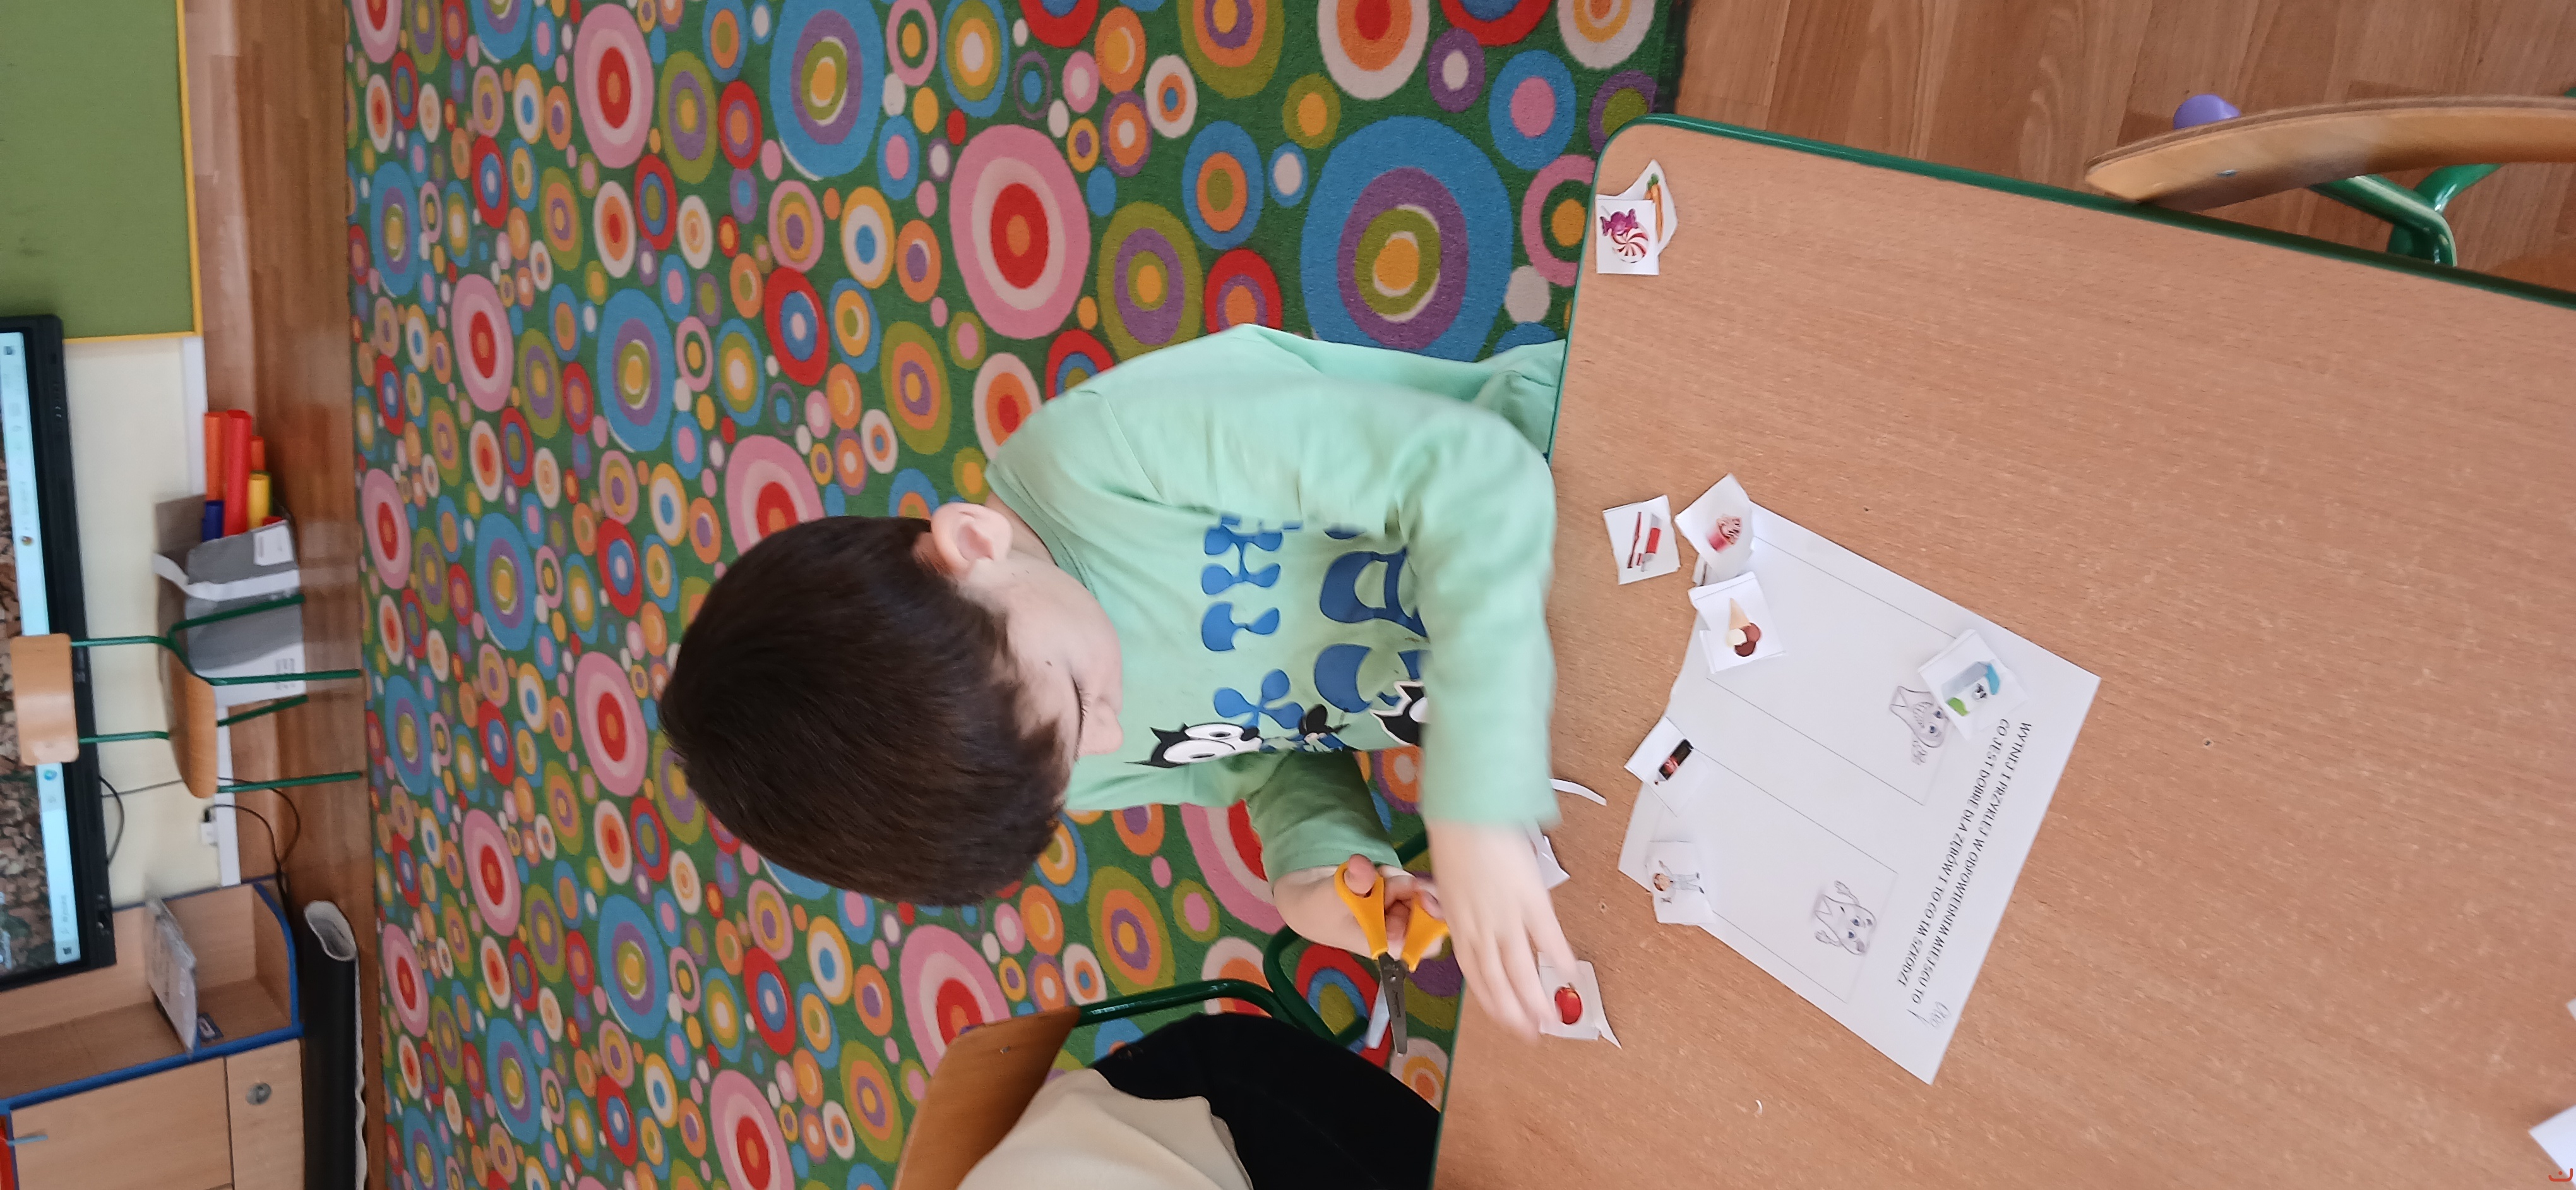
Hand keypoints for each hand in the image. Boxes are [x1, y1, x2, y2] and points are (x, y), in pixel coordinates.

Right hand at [1272, 856, 1443, 960]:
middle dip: (1406, 889)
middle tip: (1382, 882)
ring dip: (1394, 878)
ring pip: (1414, 890)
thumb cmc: (1318, 910)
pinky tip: (1371, 876)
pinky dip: (1388, 873)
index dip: (1432, 918)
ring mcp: (1395, 910)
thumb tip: (1362, 865)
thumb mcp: (1334, 895)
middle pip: (1424, 908)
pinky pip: (1402, 879)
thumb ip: (1354, 882)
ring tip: (1368, 881)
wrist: (1303, 899)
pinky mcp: (1390, 894)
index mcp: (1389, 944)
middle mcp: (1397, 930)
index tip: (1420, 892)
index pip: (1429, 941)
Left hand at [1424, 820, 1577, 1040]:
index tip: (1505, 1018)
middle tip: (1529, 1034)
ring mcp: (1504, 915)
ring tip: (1549, 1021)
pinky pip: (1545, 935)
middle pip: (1496, 980)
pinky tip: (1568, 972)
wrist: (1468, 808)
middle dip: (1512, 1012)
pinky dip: (1557, 956)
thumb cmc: (1458, 835)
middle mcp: (1479, 927)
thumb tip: (1475, 920)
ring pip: (1518, 969)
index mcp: (1458, 922)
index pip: (1474, 972)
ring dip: (1534, 999)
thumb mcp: (1450, 879)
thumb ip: (1463, 906)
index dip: (1491, 999)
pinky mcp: (1529, 898)